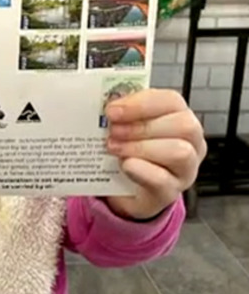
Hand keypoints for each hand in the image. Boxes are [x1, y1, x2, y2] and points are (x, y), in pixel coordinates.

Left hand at [104, 88, 206, 220]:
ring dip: (140, 147)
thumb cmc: (128, 151)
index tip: (112, 109)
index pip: (172, 101)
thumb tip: (105, 103)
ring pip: (179, 152)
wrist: (125, 190)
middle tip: (113, 130)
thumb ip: (121, 113)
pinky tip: (125, 165)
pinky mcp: (170, 192)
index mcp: (179, 118)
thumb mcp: (126, 126)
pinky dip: (141, 170)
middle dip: (142, 126)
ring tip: (114, 148)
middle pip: (183, 125)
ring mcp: (184, 170)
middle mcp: (190, 143)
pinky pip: (163, 180)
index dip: (141, 103)